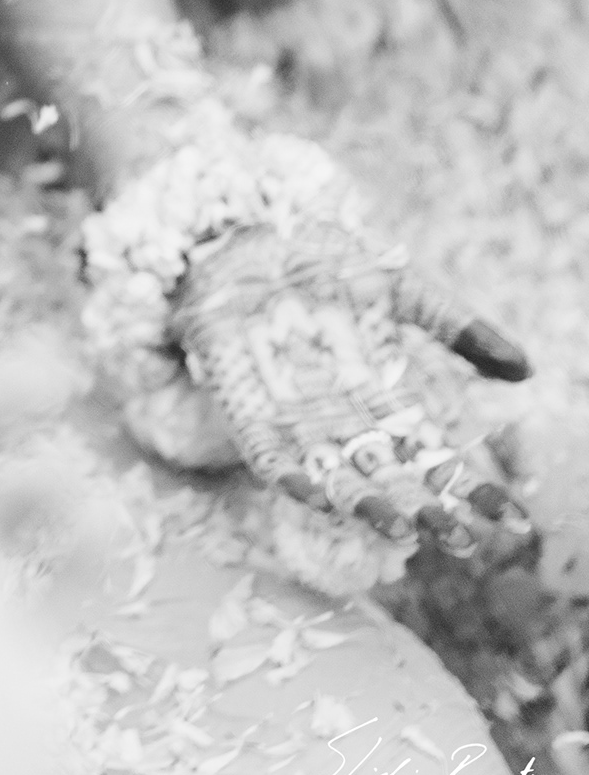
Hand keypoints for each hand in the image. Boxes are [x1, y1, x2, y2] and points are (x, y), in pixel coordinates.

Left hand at [172, 218, 529, 554]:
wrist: (247, 234)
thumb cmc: (323, 260)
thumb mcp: (402, 288)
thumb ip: (456, 326)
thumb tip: (526, 370)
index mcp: (387, 394)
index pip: (438, 454)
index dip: (472, 487)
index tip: (509, 517)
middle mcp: (347, 416)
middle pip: (395, 477)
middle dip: (428, 508)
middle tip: (463, 539)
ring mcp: (297, 417)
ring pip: (339, 478)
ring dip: (368, 505)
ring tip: (402, 529)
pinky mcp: (247, 409)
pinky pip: (269, 457)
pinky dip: (292, 478)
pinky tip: (319, 496)